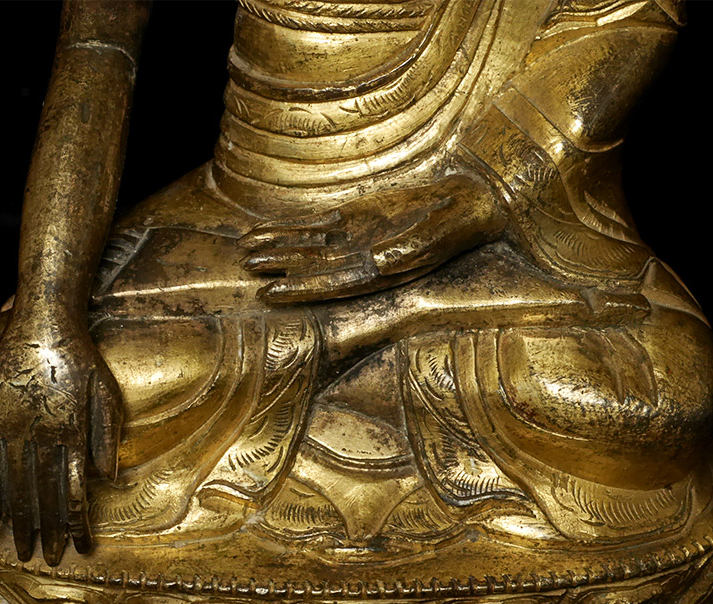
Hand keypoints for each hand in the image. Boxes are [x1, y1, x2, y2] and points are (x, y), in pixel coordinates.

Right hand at [0, 310, 121, 565]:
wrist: (44, 323)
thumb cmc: (82, 356)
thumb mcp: (106, 391)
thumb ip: (106, 434)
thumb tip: (108, 477)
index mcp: (73, 431)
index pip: (75, 489)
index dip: (77, 521)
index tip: (82, 546)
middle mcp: (43, 435)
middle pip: (45, 495)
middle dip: (51, 531)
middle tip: (54, 560)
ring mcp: (14, 429)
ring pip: (17, 487)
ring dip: (21, 522)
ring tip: (24, 552)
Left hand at [239, 174, 505, 302]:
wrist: (467, 204)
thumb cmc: (459, 222)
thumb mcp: (442, 233)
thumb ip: (412, 248)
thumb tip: (378, 261)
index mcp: (382, 273)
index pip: (335, 285)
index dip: (303, 288)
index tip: (273, 291)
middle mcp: (362, 261)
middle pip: (314, 269)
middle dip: (282, 268)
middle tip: (248, 268)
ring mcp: (355, 240)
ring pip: (308, 248)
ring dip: (278, 249)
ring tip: (246, 250)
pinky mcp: (354, 219)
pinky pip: (316, 227)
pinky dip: (289, 229)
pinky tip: (265, 231)